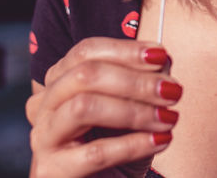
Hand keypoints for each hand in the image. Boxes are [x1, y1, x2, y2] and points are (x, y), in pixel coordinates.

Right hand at [27, 38, 181, 177]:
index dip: (125, 50)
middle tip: (172, 90)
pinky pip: (96, 152)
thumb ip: (141, 80)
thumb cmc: (115, 144)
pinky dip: (134, 144)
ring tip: (168, 117)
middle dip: (134, 80)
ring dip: (134, 110)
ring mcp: (44, 137)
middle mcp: (44, 105)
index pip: (86, 51)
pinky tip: (160, 140)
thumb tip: (162, 59)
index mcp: (59, 81)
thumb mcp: (130, 107)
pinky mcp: (52, 170)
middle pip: (84, 75)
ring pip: (84, 107)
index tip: (161, 56)